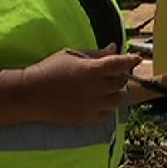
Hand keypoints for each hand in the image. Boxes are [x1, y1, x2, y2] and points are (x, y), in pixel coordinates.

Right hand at [20, 44, 141, 124]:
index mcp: (93, 69)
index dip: (131, 60)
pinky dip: (106, 107)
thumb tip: (114, 48)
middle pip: (121, 82)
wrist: (30, 95)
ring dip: (114, 92)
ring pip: (118, 99)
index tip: (136, 59)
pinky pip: (107, 114)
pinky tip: (96, 101)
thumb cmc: (50, 69)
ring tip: (103, 89)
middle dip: (119, 75)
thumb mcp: (72, 54)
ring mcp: (92, 105)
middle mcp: (96, 88)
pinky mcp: (87, 119)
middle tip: (110, 73)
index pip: (122, 64)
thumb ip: (96, 53)